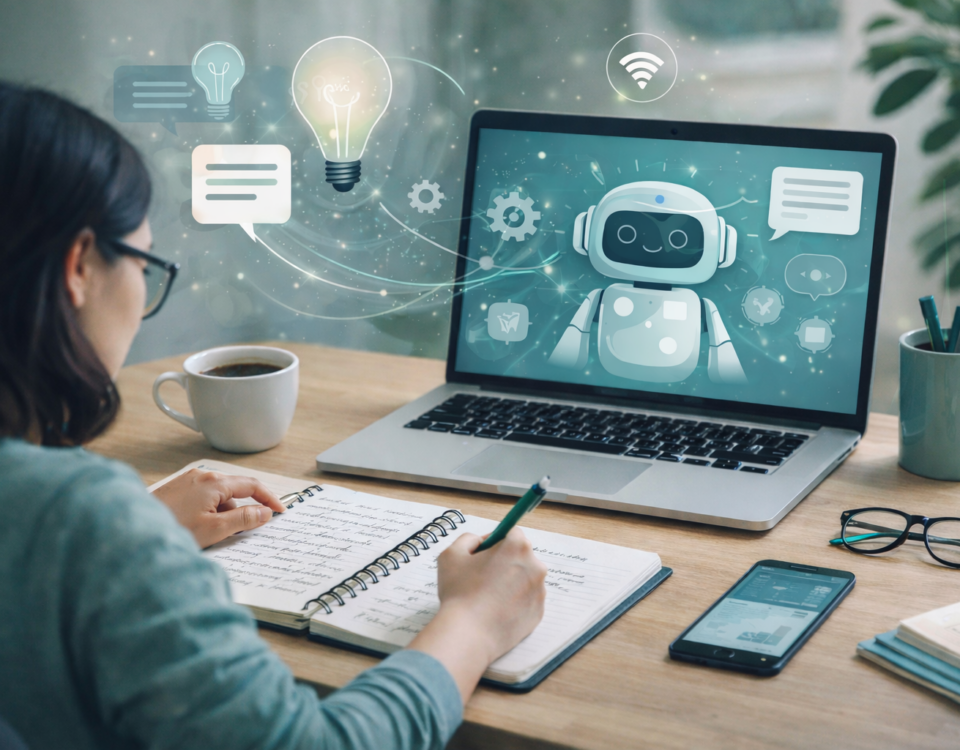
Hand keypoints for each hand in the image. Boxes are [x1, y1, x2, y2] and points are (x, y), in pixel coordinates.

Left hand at [151, 469, 284, 547]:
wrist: (131, 532)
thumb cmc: (172, 529)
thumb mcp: (215, 529)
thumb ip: (244, 519)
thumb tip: (265, 512)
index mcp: (215, 482)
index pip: (252, 485)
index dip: (269, 498)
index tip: (279, 511)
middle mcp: (202, 476)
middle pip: (235, 490)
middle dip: (243, 509)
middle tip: (247, 529)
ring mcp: (187, 481)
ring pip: (218, 495)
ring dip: (224, 513)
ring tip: (211, 535)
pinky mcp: (176, 489)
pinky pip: (203, 497)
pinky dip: (209, 511)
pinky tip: (198, 528)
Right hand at [408, 529, 546, 702]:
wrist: (468, 634)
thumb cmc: (459, 592)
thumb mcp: (451, 554)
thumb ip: (468, 539)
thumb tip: (481, 541)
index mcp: (517, 546)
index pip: (511, 534)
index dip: (495, 542)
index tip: (483, 555)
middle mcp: (535, 566)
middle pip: (521, 557)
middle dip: (505, 563)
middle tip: (483, 578)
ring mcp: (540, 591)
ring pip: (525, 579)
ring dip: (511, 583)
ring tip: (488, 598)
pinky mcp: (539, 613)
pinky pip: (527, 601)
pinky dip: (515, 603)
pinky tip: (497, 611)